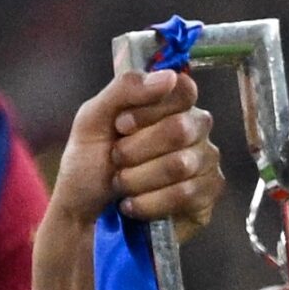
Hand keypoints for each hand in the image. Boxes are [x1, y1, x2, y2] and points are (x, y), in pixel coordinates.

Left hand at [50, 69, 222, 234]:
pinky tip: (133, 205)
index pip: (183, 91)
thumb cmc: (89, 163)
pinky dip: (149, 202)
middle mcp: (196, 132)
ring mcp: (205, 166)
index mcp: (171, 106)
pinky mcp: (205, 199)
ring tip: (121, 184)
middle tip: (116, 159)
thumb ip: (125, 88)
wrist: (83, 213)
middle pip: (180, 128)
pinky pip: (186, 194)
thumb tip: (170, 76)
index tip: (121, 126)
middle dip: (136, 149)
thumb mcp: (93, 117)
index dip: (148, 110)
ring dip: (138, 178)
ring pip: (181, 164)